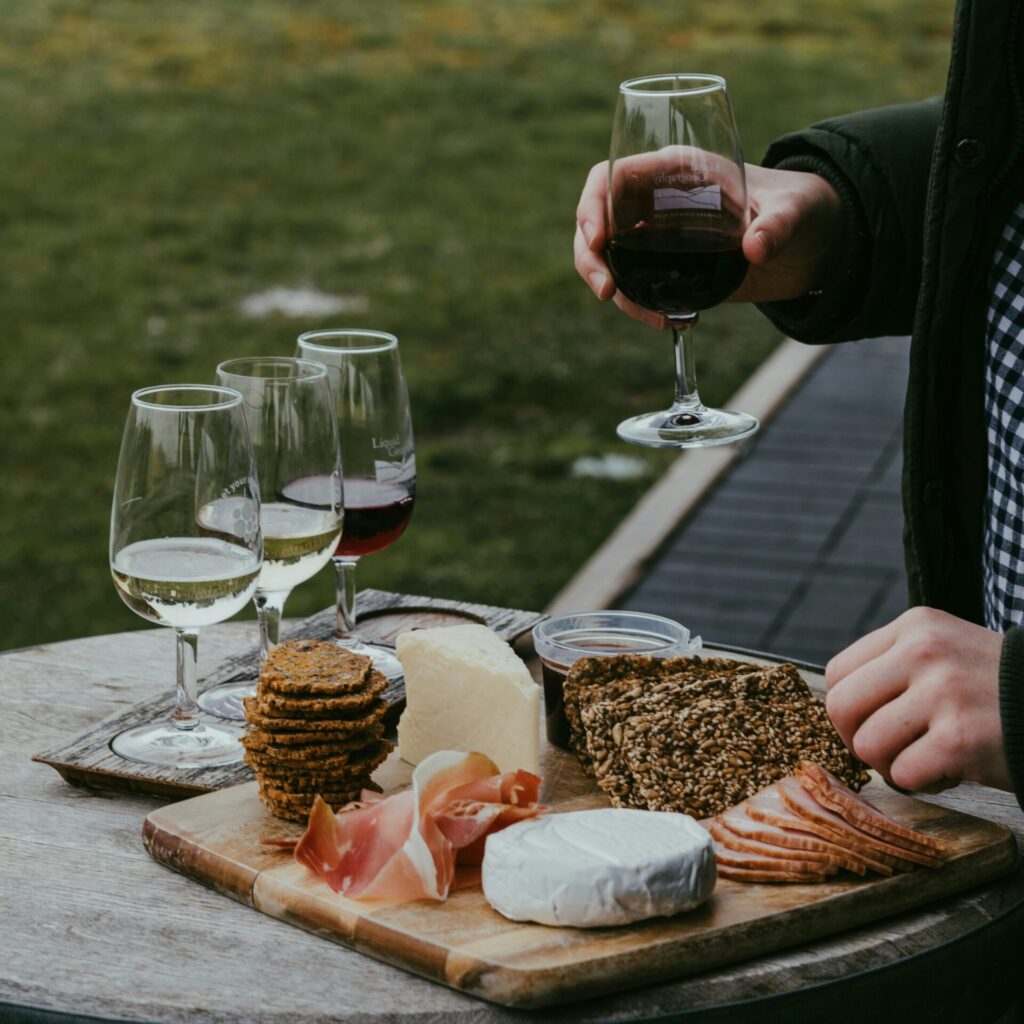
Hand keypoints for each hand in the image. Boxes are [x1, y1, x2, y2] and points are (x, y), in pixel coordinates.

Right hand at [573, 160, 845, 320]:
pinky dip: (640, 307)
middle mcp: (657, 201)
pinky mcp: (668, 269)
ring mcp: (658, 238)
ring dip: (615, 290)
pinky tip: (669, 322)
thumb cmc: (802, 207)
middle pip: (598, 222)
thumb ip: (778, 225)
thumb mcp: (795, 211)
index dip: (594, 205)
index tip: (599, 238)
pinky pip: (635, 285)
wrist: (812, 242)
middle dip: (590, 257)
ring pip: (610, 259)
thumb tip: (754, 249)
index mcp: (675, 170)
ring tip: (652, 318)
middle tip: (605, 291)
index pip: (612, 177)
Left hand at [824, 607, 1011, 793]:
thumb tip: (837, 707)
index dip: (846, 710)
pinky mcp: (959, 737)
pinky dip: (923, 783)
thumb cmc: (996, 690)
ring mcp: (942, 692)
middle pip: (841, 708)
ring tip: (926, 758)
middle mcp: (924, 651)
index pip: (838, 672)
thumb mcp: (945, 651)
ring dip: (891, 765)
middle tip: (888, 751)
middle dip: (857, 741)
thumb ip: (894, 666)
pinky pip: (903, 774)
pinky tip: (953, 770)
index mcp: (914, 627)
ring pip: (868, 745)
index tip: (868, 724)